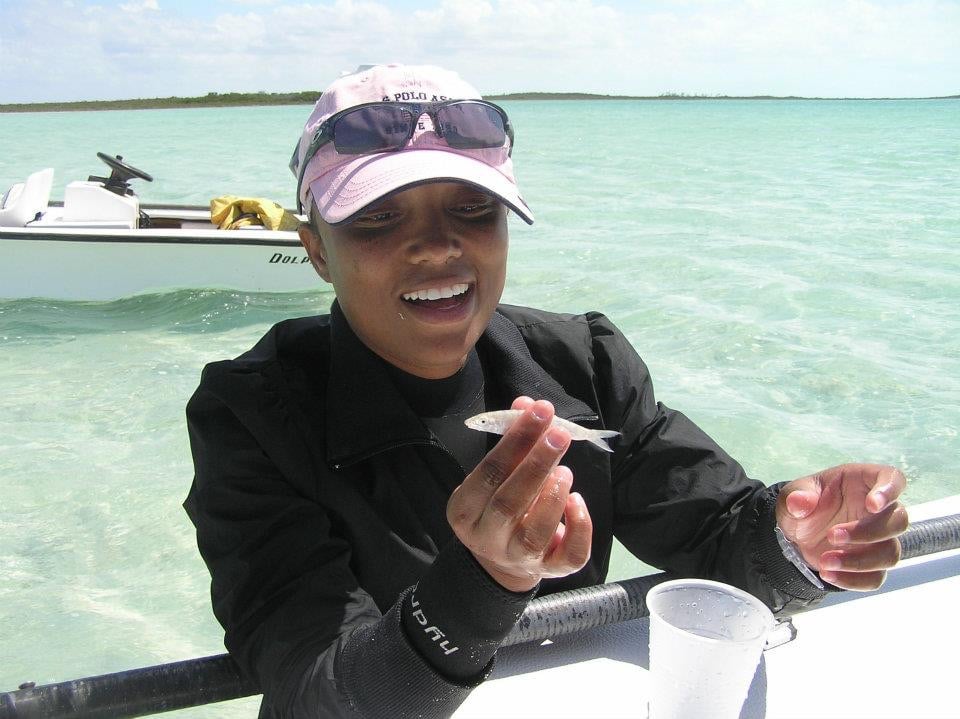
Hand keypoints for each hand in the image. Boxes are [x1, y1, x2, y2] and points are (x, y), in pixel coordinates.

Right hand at [447, 397, 592, 592]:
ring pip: (535, 534)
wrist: (501, 562)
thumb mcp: (496, 475)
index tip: (540, 411)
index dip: (515, 440)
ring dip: (553, 498)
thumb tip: (528, 404)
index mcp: (465, 510)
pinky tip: (578, 501)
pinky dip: (579, 528)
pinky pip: (568, 556)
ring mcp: (518, 558)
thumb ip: (513, 442)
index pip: (489, 472)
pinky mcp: (549, 571)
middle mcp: (487, 538)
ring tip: (565, 470)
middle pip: (509, 503)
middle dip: (536, 464)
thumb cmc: (497, 504)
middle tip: (560, 433)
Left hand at [776, 463, 908, 590]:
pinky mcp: (872, 564)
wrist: (797, 533)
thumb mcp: (792, 494)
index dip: (889, 490)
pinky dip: (853, 580)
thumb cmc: (804, 504)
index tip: (872, 505)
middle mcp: (878, 511)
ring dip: (859, 561)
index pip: (892, 478)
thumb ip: (796, 495)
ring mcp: (879, 539)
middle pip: (898, 521)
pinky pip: (877, 577)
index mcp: (863, 483)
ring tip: (825, 561)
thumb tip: (799, 502)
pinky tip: (828, 574)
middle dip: (867, 532)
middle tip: (832, 536)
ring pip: (891, 553)